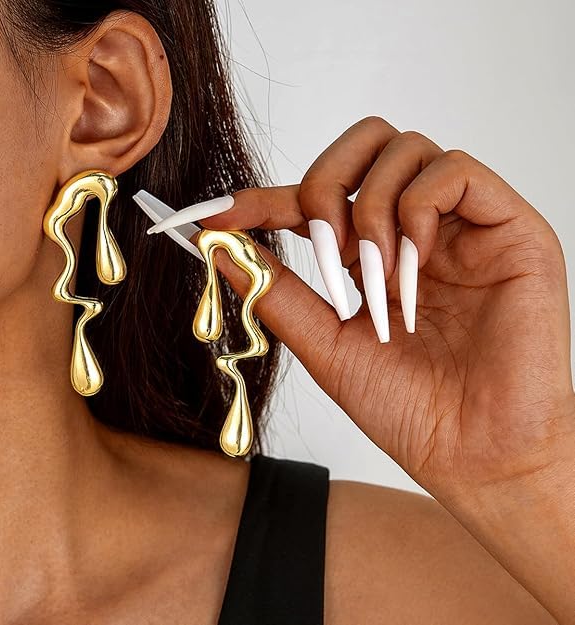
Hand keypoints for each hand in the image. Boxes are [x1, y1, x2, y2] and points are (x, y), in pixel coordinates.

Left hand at [196, 116, 574, 503]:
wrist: (475, 454)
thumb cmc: (408, 408)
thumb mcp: (326, 344)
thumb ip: (278, 290)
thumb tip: (220, 248)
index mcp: (376, 255)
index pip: (317, 198)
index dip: (267, 197)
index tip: (222, 214)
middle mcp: (417, 230)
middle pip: (364, 144)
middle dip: (325, 186)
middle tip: (326, 247)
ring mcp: (463, 225)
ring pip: (405, 149)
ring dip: (371, 210)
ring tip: (376, 279)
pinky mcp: (509, 227)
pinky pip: (454, 171)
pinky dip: (418, 209)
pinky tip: (417, 263)